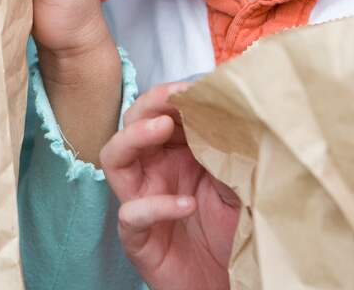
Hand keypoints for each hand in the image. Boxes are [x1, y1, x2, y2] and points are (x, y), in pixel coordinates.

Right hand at [102, 84, 240, 289]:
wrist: (235, 285)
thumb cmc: (236, 233)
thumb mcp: (239, 181)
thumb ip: (228, 147)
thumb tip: (230, 103)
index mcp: (176, 154)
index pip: (161, 113)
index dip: (171, 95)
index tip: (192, 84)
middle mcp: (153, 173)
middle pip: (130, 125)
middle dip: (149, 106)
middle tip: (172, 97)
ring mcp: (141, 202)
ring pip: (114, 159)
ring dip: (134, 138)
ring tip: (163, 128)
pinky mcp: (138, 238)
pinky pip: (131, 215)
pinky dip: (155, 206)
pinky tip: (185, 204)